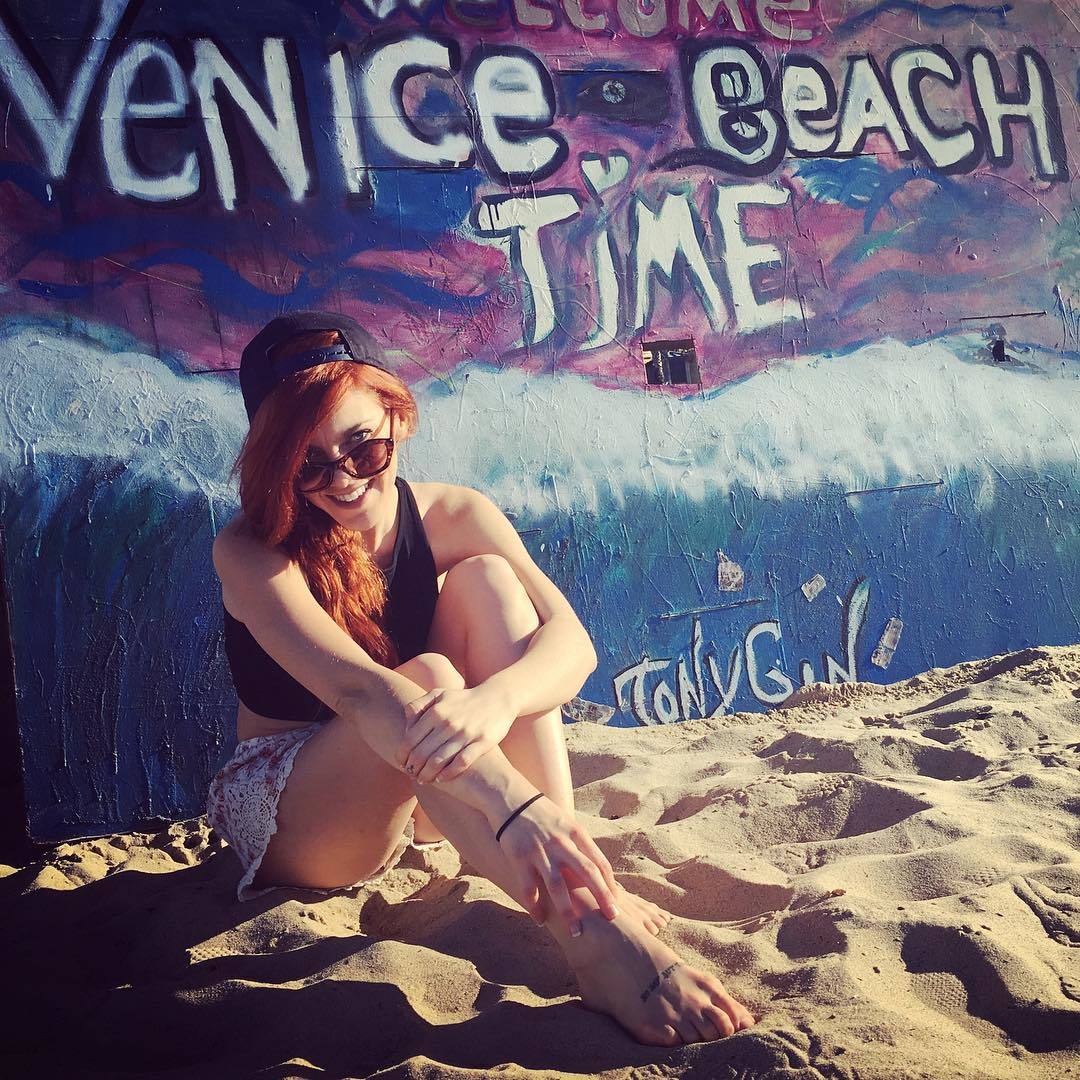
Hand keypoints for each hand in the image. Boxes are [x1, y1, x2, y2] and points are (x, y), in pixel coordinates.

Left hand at [397, 683, 514, 783]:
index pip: (410, 740)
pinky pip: (460, 763)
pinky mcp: (481, 742)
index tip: (401, 763)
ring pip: (438, 761)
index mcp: (436, 711)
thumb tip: (405, 722)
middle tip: (411, 774)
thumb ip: (420, 704)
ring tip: (423, 780)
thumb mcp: (440, 694)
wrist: (498, 698)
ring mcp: (465, 733)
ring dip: (426, 775)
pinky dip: (447, 774)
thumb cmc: (464, 699)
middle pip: (422, 753)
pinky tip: (441, 779)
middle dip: (412, 768)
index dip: (402, 755)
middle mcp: (448, 722)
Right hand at [494, 793, 620, 935]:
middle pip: (587, 873)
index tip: (617, 904)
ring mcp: (540, 850)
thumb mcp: (567, 823)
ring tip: (577, 933)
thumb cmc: (543, 814)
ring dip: (568, 912)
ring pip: (558, 886)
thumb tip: (600, 872)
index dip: (610, 885)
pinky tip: (541, 920)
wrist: (511, 798)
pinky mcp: (519, 857)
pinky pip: (529, 888)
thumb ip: (581, 845)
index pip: (600, 862)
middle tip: (613, 919)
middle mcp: (561, 842)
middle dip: (601, 897)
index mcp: (576, 833)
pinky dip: (535, 907)